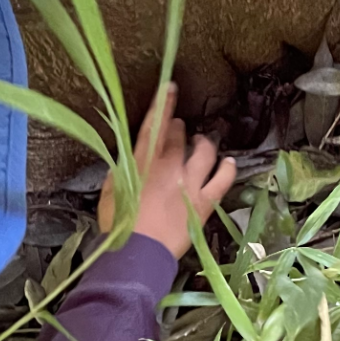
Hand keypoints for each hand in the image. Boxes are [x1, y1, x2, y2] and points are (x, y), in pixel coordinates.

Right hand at [97, 84, 236, 257]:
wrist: (139, 253)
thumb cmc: (119, 225)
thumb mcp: (111, 192)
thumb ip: (123, 173)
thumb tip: (129, 163)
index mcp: (143, 162)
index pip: (155, 125)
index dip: (163, 104)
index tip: (170, 87)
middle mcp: (169, 166)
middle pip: (179, 137)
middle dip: (179, 127)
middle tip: (179, 126)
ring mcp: (190, 183)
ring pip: (204, 153)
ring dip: (202, 144)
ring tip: (200, 142)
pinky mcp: (204, 202)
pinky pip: (222, 180)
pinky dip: (226, 169)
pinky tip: (228, 162)